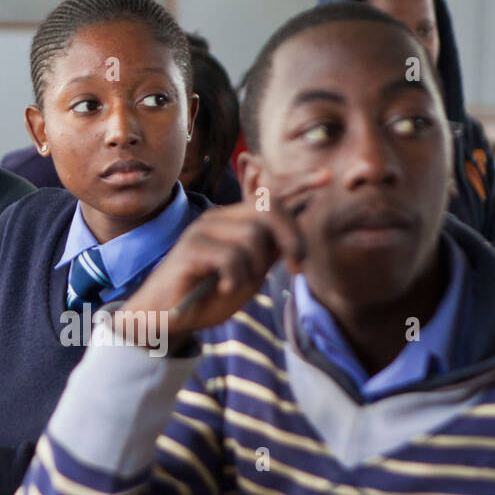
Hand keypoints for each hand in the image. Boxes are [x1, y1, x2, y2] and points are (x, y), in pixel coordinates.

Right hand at [118, 169, 328, 340]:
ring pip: (253, 236)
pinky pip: (232, 256)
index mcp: (234, 223)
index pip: (269, 197)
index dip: (298, 185)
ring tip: (237, 284)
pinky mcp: (192, 247)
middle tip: (296, 269)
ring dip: (255, 268)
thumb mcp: (248, 275)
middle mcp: (219, 218)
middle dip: (292, 239)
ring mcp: (204, 229)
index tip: (326, 177)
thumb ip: (267, 254)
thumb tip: (293, 239)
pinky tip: (223, 288)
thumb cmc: (208, 296)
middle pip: (269, 210)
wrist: (168, 318)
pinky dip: (235, 277)